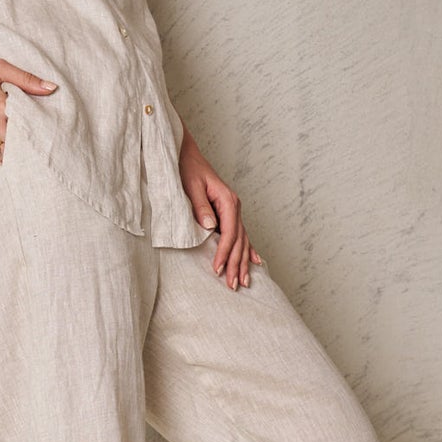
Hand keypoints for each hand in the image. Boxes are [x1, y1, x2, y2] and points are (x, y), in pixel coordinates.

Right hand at [0, 57, 56, 163]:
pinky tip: (12, 153)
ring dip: (20, 154)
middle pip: (22, 144)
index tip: (50, 130)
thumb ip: (26, 79)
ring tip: (29, 150)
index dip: (42, 129)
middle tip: (43, 143)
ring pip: (9, 156)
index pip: (31, 126)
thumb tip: (51, 88)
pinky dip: (4, 159)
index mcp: (1, 108)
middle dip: (32, 143)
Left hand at [179, 129, 263, 289]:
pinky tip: (254, 261)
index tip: (217, 269)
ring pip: (243, 240)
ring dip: (243, 262)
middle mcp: (234, 206)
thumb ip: (200, 207)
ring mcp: (233, 210)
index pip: (229, 233)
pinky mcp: (228, 213)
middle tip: (233, 285)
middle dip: (236, 264)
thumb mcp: (191, 187)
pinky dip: (248, 249)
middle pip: (239, 240)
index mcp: (228, 200)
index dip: (224, 253)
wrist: (187, 156)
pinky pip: (241, 234)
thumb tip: (210, 226)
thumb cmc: (187, 170)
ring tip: (243, 281)